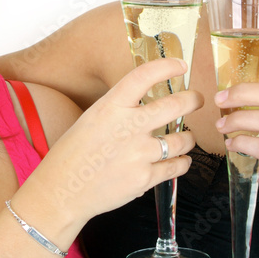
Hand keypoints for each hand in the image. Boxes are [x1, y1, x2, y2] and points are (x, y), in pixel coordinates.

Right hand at [30, 57, 201, 224]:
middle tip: (197, 99)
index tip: (180, 66)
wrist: (62, 191)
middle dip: (193, 100)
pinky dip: (182, 162)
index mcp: (111, 107)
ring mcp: (138, 153)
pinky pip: (177, 166)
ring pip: (182, 139)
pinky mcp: (145, 178)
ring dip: (188, 138)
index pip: (144, 76)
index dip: (167, 67)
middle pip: (176, 105)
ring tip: (186, 138)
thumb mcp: (93, 119)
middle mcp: (128, 127)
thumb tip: (148, 103)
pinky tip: (180, 160)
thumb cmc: (74, 154)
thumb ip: (120, 110)